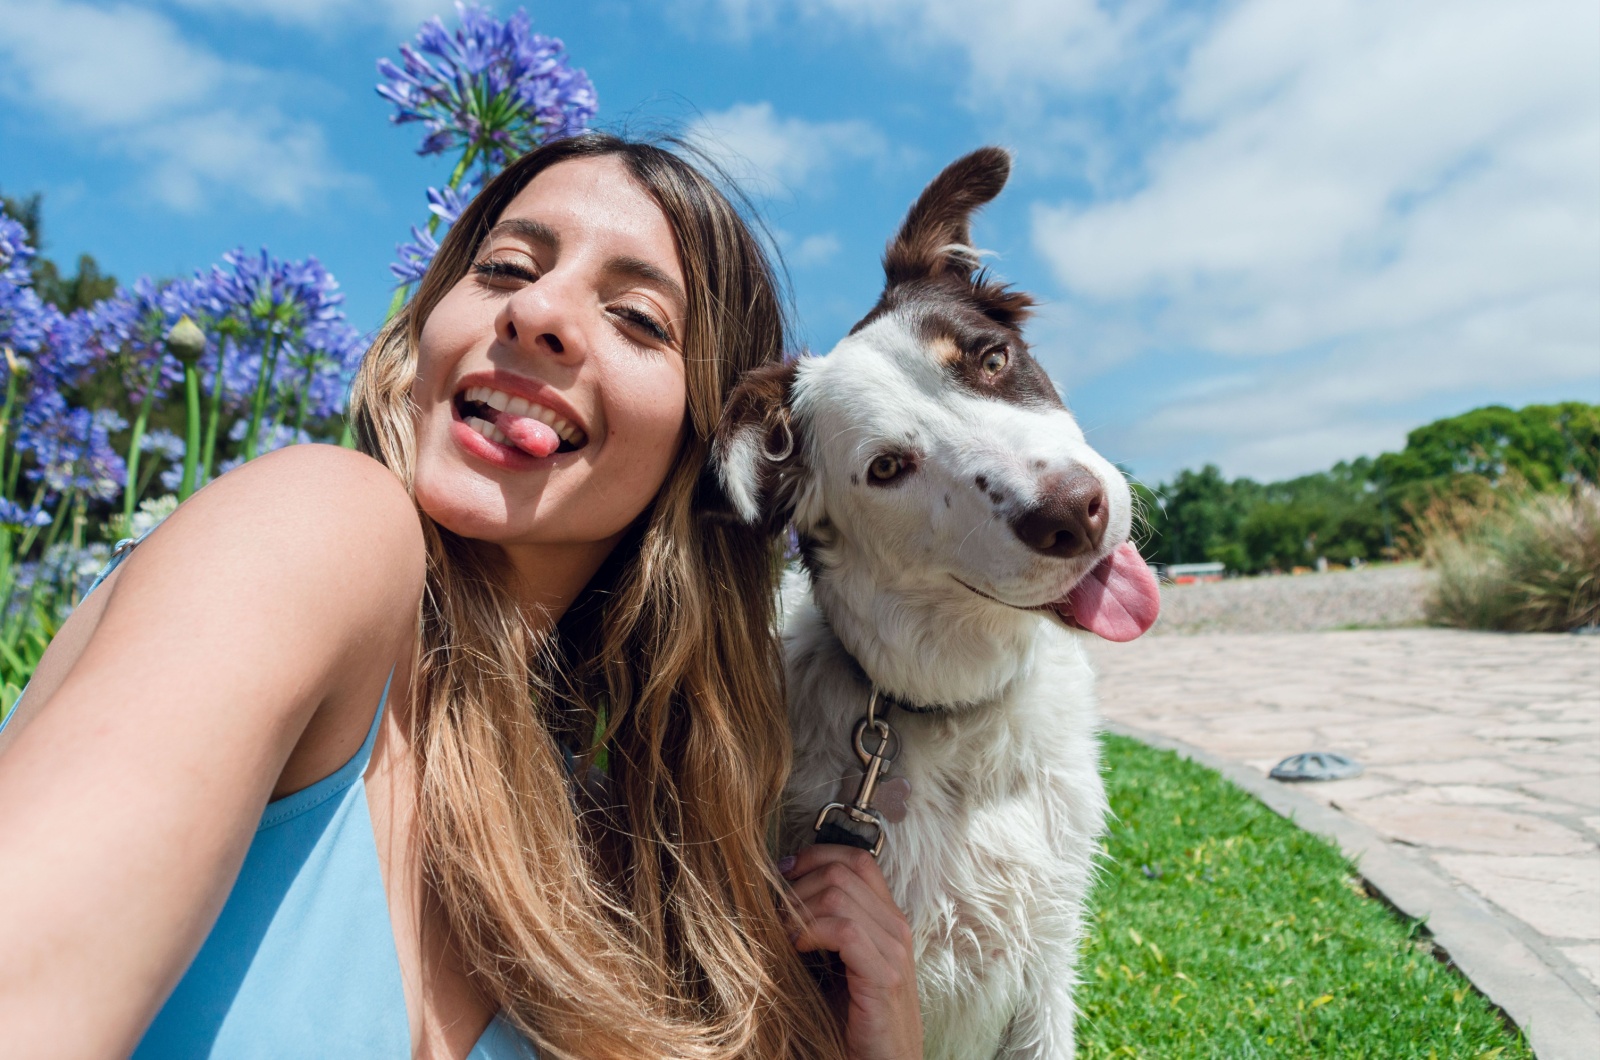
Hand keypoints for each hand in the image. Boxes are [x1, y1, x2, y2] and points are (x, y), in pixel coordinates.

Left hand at [780, 844, 922, 1059]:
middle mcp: (895, 926)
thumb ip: (821, 926)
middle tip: (775, 916)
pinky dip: (811, 932)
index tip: (782, 875)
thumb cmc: (851, 1018)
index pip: (856, 858)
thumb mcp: (835, 962)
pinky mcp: (885, 976)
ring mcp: (894, 950)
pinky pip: (844, 929)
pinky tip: (797, 949)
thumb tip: (775, 890)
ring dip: (797, 910)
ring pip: (838, 894)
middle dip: (797, 886)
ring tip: (782, 936)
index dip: (815, 857)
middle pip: (842, 870)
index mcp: (886, 918)